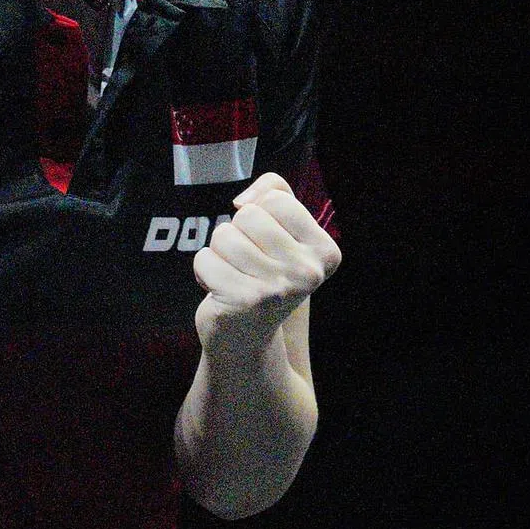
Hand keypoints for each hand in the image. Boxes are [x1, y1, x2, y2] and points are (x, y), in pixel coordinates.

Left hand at [192, 172, 340, 353]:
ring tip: (235, 276)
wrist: (248, 338)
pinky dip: (204, 271)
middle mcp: (308, 272)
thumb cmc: (263, 272)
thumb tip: (242, 201)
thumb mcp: (281, 227)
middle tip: (248, 264)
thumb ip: (274, 190)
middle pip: (248, 215)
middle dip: (238, 233)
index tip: (267, 245)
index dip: (261, 215)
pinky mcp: (245, 302)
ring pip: (224, 235)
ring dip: (219, 253)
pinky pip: (204, 259)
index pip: (276, 200)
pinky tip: (221, 291)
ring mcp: (278, 289)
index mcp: (325, 251)